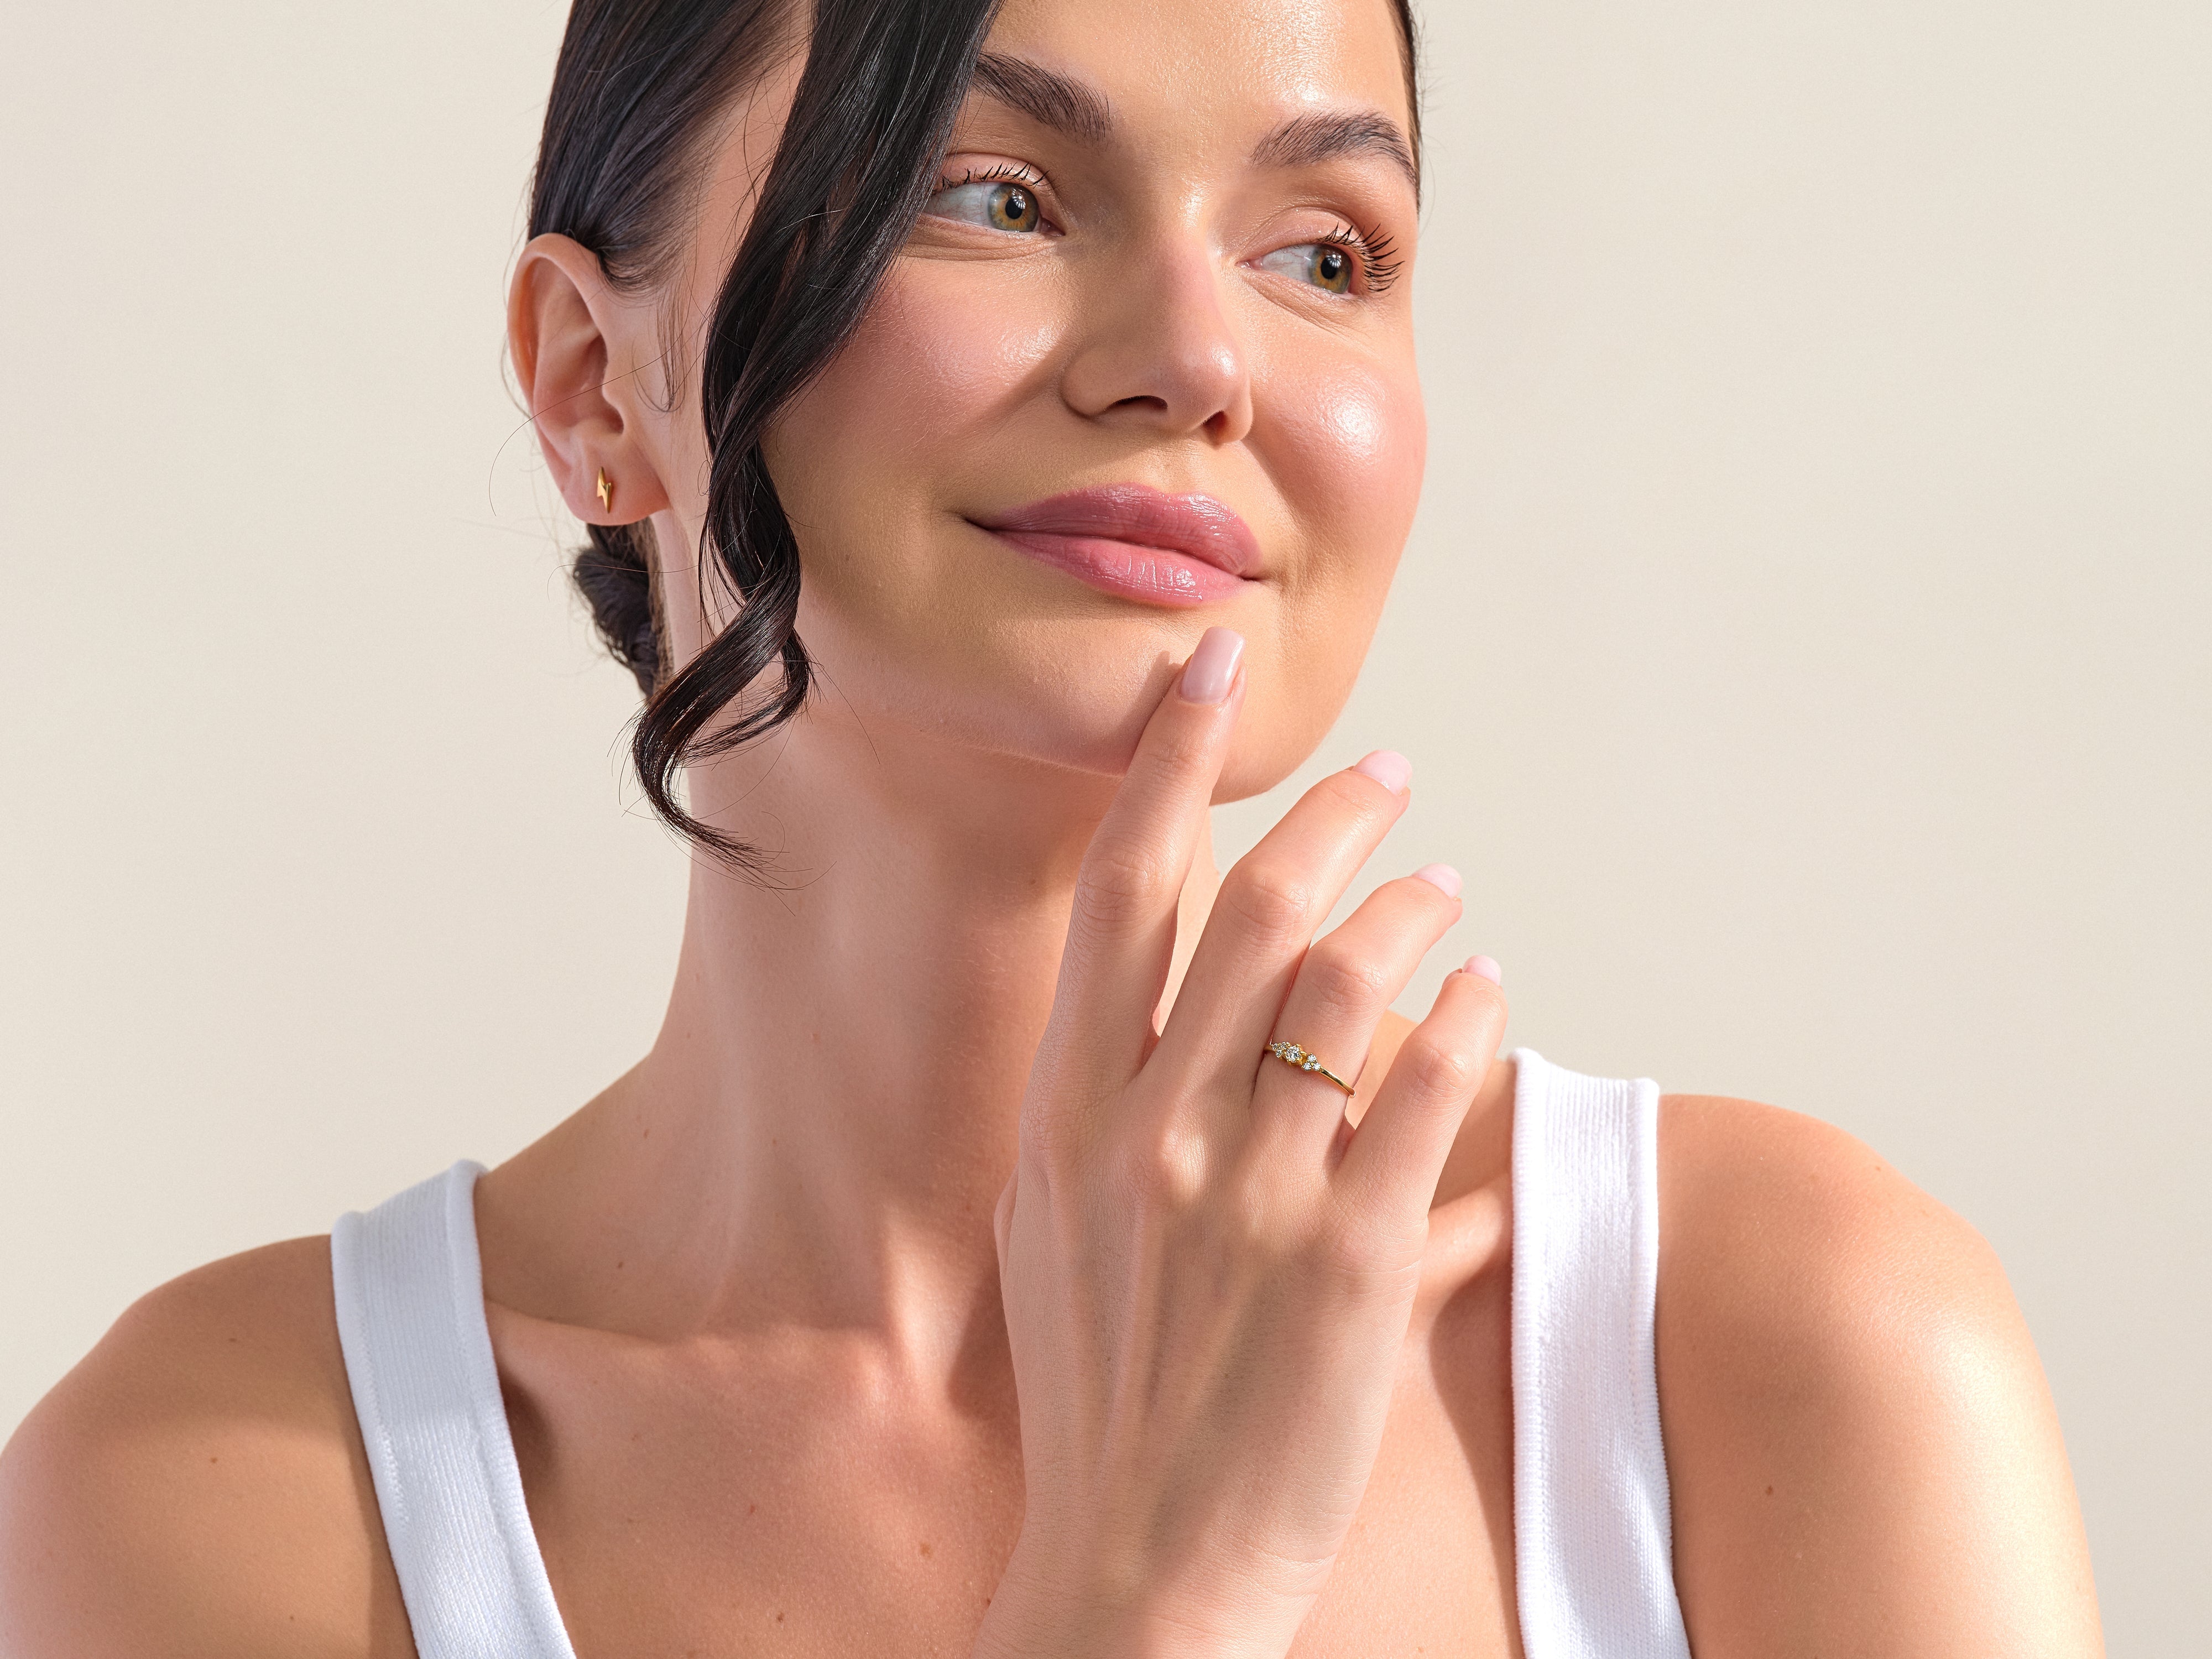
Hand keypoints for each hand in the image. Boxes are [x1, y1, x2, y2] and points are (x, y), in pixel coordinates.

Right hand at [973, 628, 1507, 1658]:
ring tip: (1445, 886)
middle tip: (1386, 775)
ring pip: (1351, 984)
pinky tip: (1493, 996)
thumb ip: (1119, 1134)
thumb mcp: (1060, 1248)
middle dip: (1326, 817)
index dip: (1165, 766)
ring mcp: (1249, 1195)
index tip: (1203, 673)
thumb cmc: (1100, 1404)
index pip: (1121, 894)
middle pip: (1251, 910)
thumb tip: (1189, 1043)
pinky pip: (1431, 1097)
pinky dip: (1471, 1025)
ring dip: (1412, 910)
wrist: (1133, 1568)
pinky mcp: (1351, 1261)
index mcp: (1067, 1117)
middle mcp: (1149, 1135)